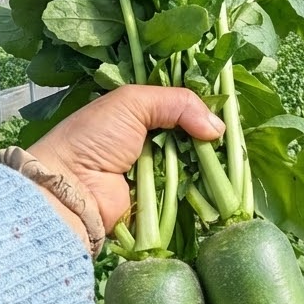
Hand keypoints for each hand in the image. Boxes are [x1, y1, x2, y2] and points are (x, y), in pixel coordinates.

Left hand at [29, 86, 225, 234]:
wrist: (72, 189)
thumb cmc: (93, 138)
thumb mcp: (133, 102)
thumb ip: (177, 102)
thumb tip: (218, 127)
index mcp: (135, 115)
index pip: (176, 106)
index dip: (200, 108)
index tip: (226, 109)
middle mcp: (145, 142)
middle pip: (188, 136)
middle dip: (207, 136)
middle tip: (231, 137)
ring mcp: (152, 173)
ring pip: (190, 164)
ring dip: (206, 162)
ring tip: (227, 157)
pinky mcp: (156, 201)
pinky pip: (184, 192)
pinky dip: (198, 187)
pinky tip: (216, 179)